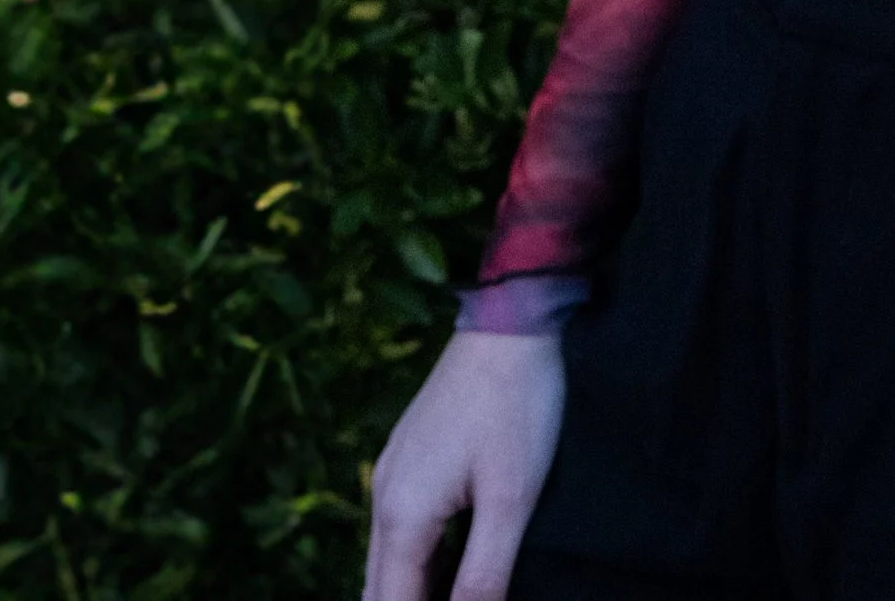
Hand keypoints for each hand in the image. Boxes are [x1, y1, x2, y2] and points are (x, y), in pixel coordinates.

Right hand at [362, 329, 565, 600]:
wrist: (511, 321)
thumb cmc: (516, 405)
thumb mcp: (511, 497)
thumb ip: (484, 573)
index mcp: (402, 514)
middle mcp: (384, 496)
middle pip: (378, 589)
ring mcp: (392, 473)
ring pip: (387, 562)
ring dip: (411, 590)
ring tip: (453, 594)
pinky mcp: (409, 457)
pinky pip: (400, 530)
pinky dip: (417, 562)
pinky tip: (449, 571)